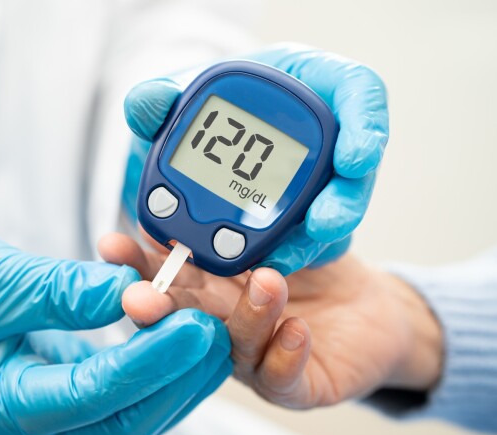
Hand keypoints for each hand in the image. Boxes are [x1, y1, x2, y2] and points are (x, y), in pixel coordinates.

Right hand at [0, 230, 231, 434]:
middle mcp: (27, 420)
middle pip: (121, 420)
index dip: (148, 362)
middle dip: (173, 379)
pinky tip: (176, 336)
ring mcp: (45, 408)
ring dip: (172, 377)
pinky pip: (117, 389)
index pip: (91, 394)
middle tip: (213, 331)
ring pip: (126, 412)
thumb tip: (136, 291)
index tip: (192, 326)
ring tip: (209, 334)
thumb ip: (64, 291)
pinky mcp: (58, 385)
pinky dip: (150, 365)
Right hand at [100, 233, 441, 408]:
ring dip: (242, 315)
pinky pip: (281, 377)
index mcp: (211, 286)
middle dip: (157, 306)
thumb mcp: (285, 225)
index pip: (164, 273)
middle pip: (180, 318)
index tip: (112, 246)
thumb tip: (205, 176)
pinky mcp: (294, 384)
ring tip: (266, 281)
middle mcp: (222, 324)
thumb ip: (246, 211)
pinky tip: (296, 329)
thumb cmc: (320, 269)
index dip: (135, 262)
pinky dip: (284, 354)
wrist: (373, 310)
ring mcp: (253, 358)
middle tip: (140, 297)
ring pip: (231, 345)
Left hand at [123, 43, 388, 274]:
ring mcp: (319, 182)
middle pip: (355, 169)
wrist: (203, 145)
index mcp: (307, 86)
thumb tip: (148, 104)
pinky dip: (285, 255)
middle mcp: (324, 137)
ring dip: (311, 241)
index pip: (358, 91)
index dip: (366, 123)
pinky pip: (304, 240)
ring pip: (332, 215)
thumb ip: (161, 99)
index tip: (355, 158)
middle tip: (323, 224)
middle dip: (344, 202)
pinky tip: (260, 268)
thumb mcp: (179, 97)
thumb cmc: (207, 109)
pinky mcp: (304, 220)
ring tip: (281, 260)